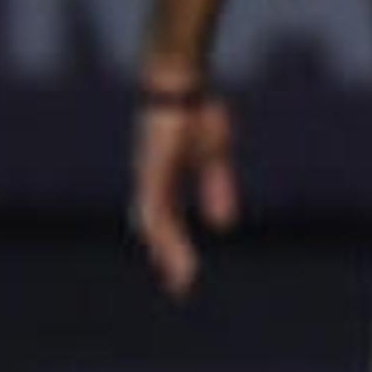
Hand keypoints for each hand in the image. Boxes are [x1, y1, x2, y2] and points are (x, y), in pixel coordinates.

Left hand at [130, 91, 239, 298]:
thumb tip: (222, 225)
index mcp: (164, 182)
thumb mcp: (215, 156)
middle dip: (168, 258)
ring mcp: (149, 177)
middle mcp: (151, 183)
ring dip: (168, 252)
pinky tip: (169, 245)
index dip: (176, 249)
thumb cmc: (196, 112)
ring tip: (182, 277)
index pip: (168, 223)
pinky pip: (156, 207)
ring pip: (153, 224)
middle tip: (180, 288)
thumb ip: (217, 189)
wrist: (180, 84)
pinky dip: (164, 231)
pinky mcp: (151, 170)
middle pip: (156, 229)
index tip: (184, 276)